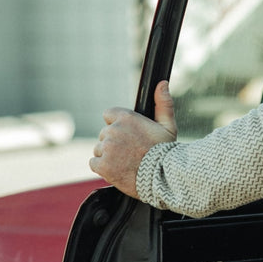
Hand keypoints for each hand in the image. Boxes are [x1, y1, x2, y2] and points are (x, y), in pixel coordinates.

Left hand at [90, 81, 177, 198]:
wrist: (163, 177)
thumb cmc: (166, 152)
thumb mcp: (168, 125)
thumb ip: (163, 103)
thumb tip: (162, 84)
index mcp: (126, 118)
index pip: (109, 115)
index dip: (118, 125)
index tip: (128, 135)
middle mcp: (113, 131)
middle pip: (104, 134)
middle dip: (114, 142)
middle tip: (131, 152)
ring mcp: (106, 148)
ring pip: (99, 149)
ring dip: (108, 156)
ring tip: (126, 162)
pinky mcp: (102, 165)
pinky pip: (94, 163)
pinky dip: (103, 168)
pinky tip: (118, 169)